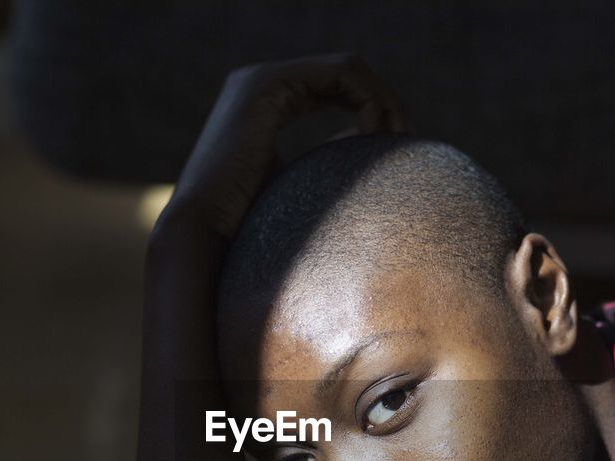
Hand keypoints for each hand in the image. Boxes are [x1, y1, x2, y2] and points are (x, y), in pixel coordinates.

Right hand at [169, 53, 407, 241]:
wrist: (207, 237)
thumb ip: (330, 160)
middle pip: (349, 74)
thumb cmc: (253, 230)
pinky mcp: (267, 84)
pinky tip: (373, 137)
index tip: (399, 151)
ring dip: (382, 102)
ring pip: (349, 69)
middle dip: (385, 104)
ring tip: (394, 143)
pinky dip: (369, 100)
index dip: (377, 112)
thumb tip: (362, 145)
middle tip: (407, 142)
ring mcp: (263, 79)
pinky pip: (341, 74)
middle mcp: (264, 83)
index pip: (340, 88)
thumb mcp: (304, 188)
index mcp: (270, 102)